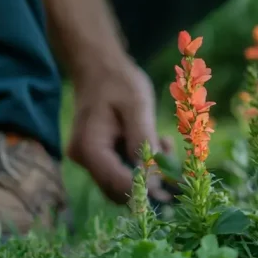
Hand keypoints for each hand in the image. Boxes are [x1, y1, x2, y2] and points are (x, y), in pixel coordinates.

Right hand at [67, 57, 170, 203]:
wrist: (99, 67)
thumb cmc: (119, 82)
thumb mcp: (137, 106)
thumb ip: (143, 141)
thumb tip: (152, 179)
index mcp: (89, 147)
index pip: (116, 183)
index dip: (145, 190)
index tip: (172, 188)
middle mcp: (84, 159)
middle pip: (118, 189)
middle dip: (150, 182)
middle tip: (174, 160)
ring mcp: (89, 160)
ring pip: (122, 183)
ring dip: (149, 172)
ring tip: (164, 143)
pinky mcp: (98, 158)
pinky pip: (122, 171)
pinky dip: (142, 164)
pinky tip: (155, 142)